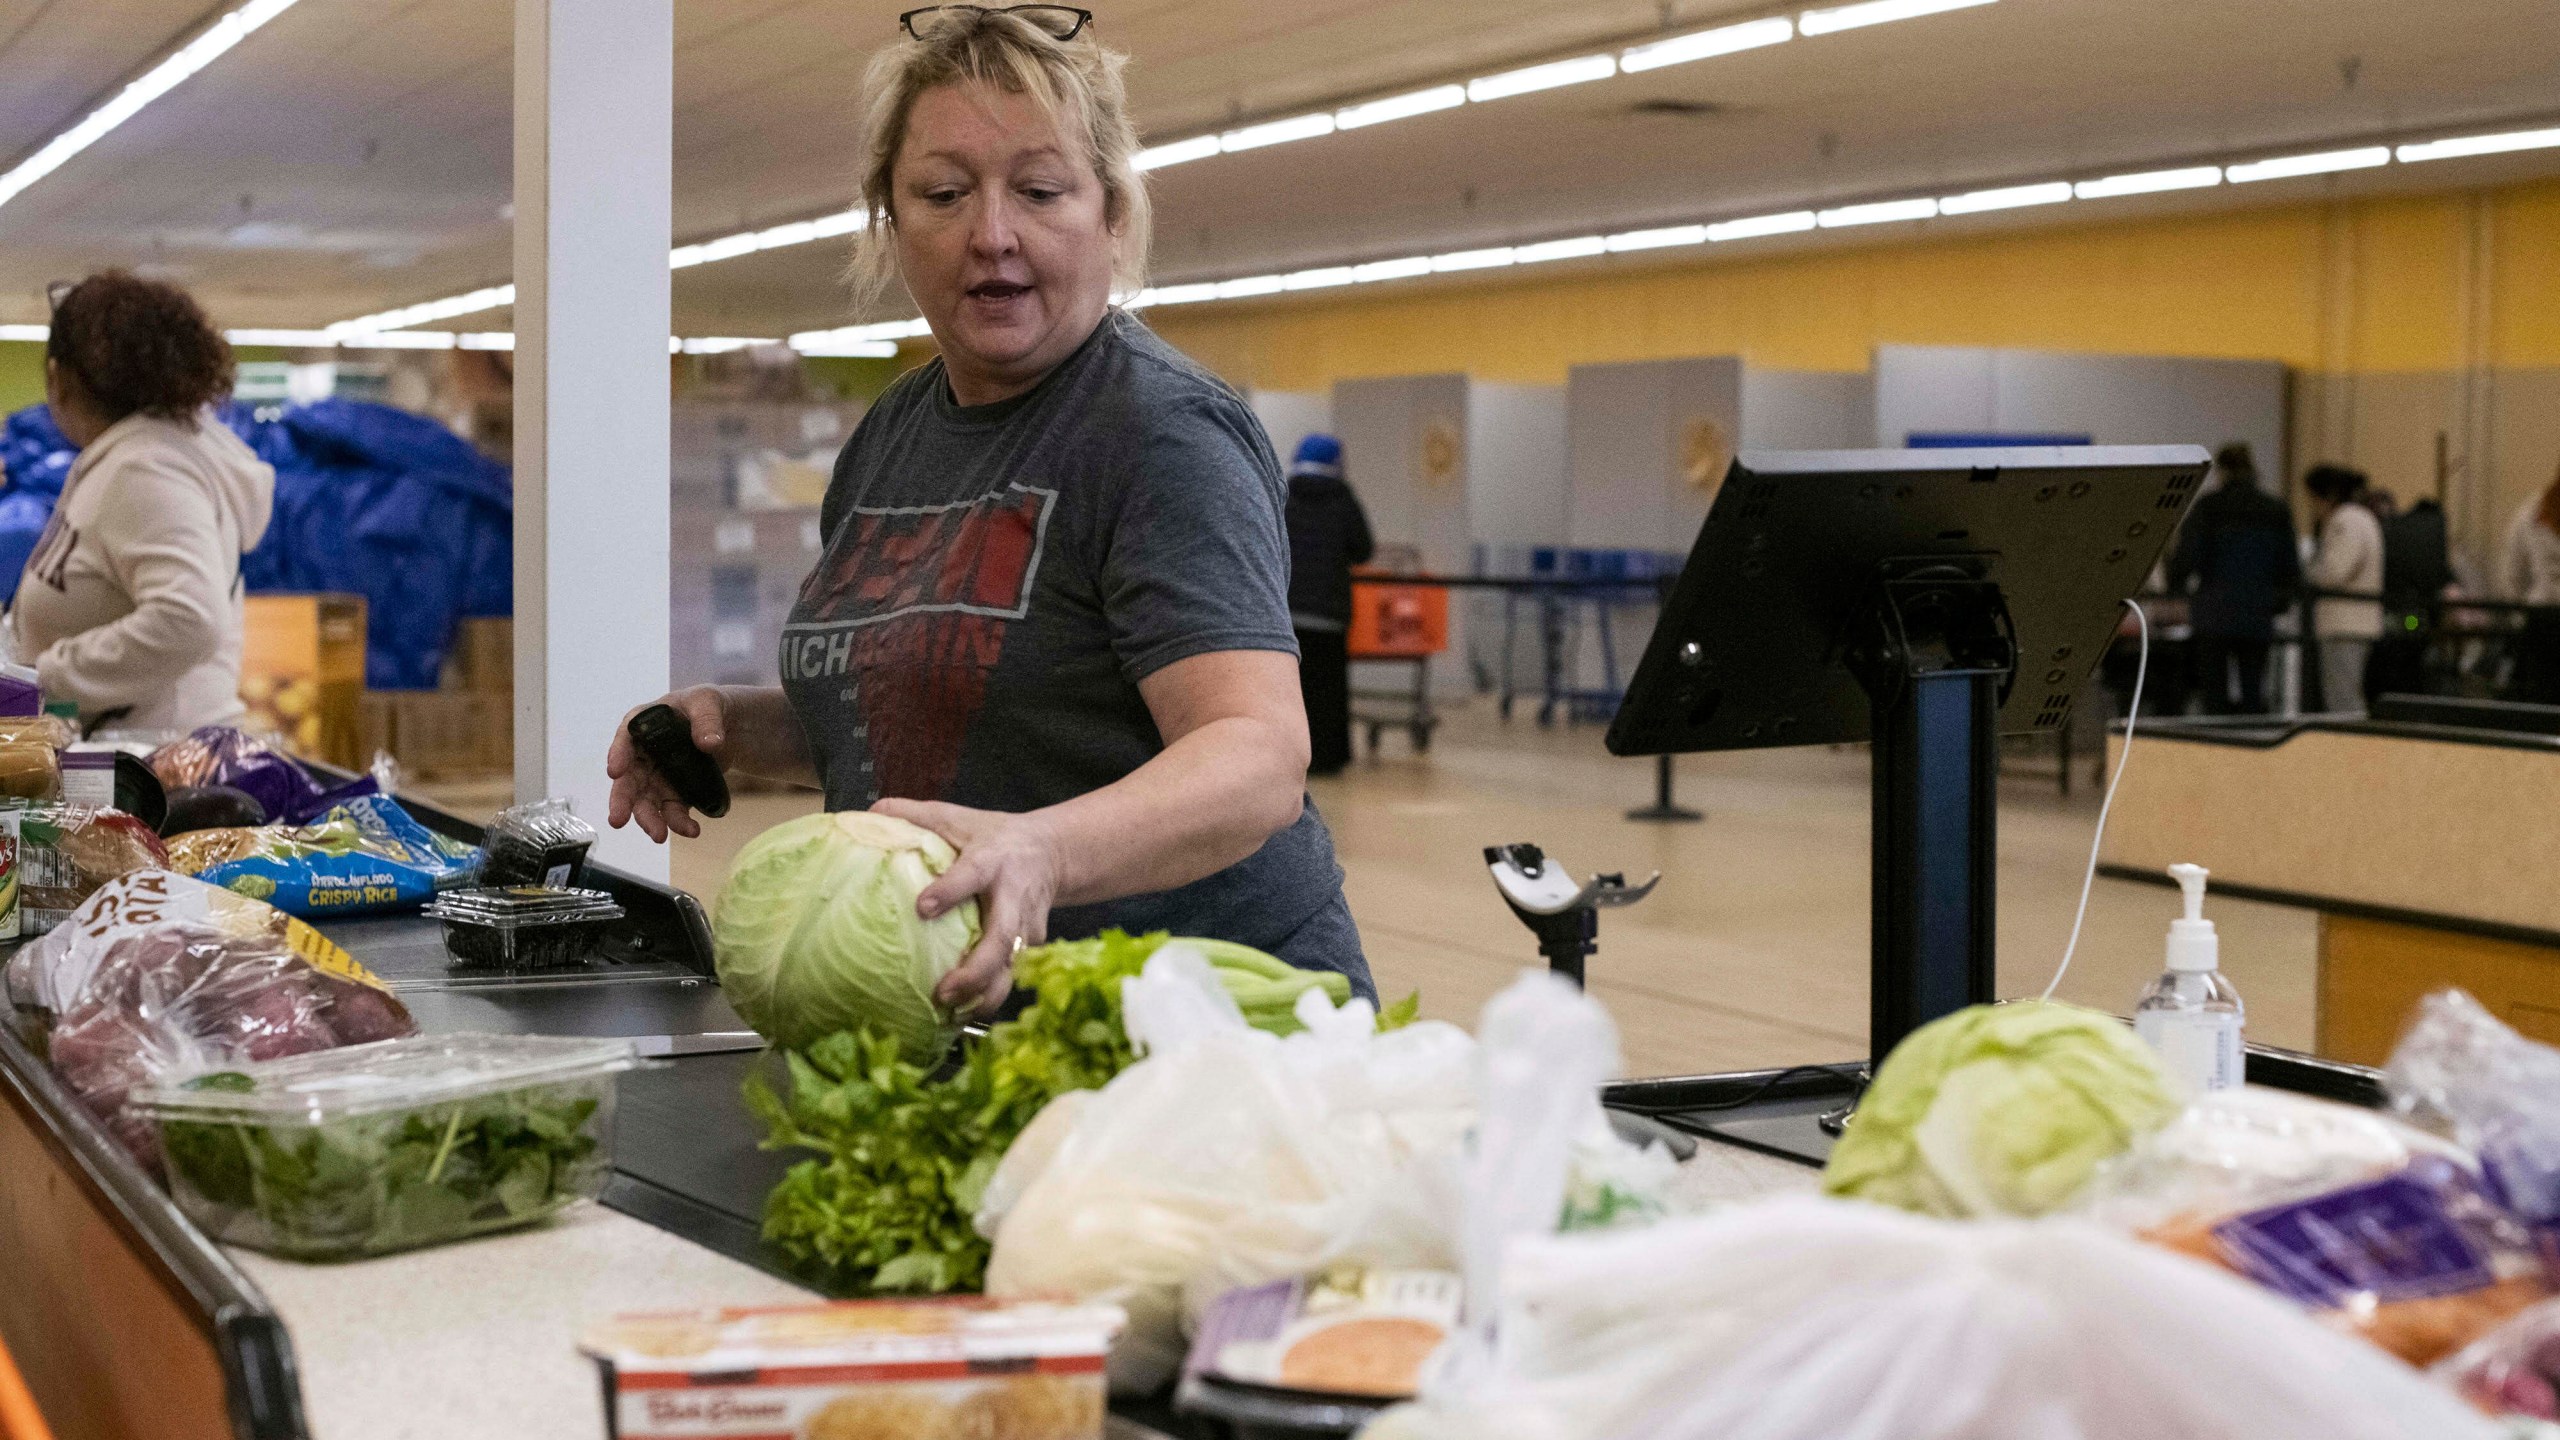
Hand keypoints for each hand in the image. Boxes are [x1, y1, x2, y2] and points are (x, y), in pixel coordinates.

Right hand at [605, 686, 729, 842]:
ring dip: (651, 820)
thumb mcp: (707, 701)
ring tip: (660, 836)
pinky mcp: (675, 793)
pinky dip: (679, 822)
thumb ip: (707, 719)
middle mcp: (643, 755)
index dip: (618, 755)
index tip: (615, 772)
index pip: (625, 738)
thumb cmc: (706, 706)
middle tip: (618, 819)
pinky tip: (691, 830)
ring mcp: (658, 777)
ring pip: (647, 802)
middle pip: (628, 780)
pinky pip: (672, 810)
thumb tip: (710, 743)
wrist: (726, 725)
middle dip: (622, 801)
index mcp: (642, 725)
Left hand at [871, 797, 1061, 1018]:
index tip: (923, 907)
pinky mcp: (1031, 946)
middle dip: (976, 970)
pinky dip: (990, 997)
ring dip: (986, 995)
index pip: (971, 875)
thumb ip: (917, 815)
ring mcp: (1026, 926)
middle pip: (1002, 940)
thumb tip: (870, 810)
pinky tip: (964, 1015)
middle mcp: (1013, 897)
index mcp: (992, 861)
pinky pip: (1013, 974)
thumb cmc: (996, 836)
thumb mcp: (959, 817)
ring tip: (955, 1016)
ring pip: (1013, 968)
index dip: (950, 891)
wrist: (1054, 852)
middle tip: (944, 991)